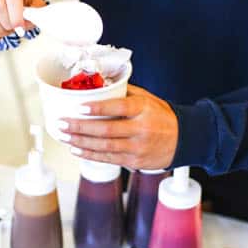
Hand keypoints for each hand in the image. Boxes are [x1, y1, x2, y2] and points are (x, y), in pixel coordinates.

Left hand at [59, 85, 178, 169]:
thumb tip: (99, 86)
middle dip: (80, 127)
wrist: (184, 139)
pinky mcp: (134, 161)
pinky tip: (77, 149)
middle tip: (62, 123)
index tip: (79, 107)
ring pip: (104, 147)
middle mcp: (140, 129)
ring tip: (65, 136)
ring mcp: (137, 147)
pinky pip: (108, 158)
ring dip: (80, 142)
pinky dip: (90, 154)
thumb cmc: (162, 116)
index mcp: (143, 109)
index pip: (118, 108)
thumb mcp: (148, 98)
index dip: (97, 108)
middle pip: (105, 130)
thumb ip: (124, 92)